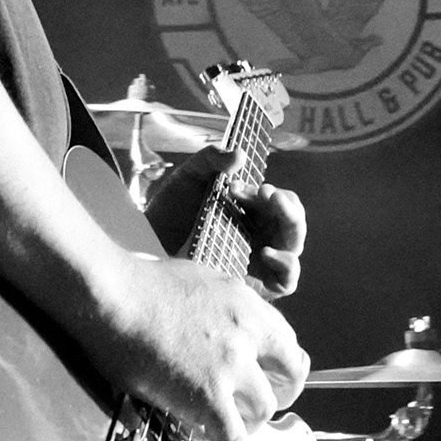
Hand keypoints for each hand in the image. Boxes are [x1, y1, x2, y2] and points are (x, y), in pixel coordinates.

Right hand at [84, 253, 309, 440]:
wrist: (114, 295)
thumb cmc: (142, 283)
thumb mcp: (202, 280)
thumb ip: (226, 305)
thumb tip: (224, 322)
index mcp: (248, 305)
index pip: (288, 343)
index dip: (278, 367)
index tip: (264, 378)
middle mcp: (249, 333)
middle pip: (291, 376)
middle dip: (277, 395)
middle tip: (253, 407)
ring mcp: (231, 365)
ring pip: (264, 409)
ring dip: (248, 422)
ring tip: (224, 427)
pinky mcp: (207, 395)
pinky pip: (234, 436)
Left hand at [145, 147, 305, 298]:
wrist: (146, 246)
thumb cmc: (170, 212)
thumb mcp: (189, 177)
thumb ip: (212, 159)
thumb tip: (239, 154)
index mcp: (252, 211)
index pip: (277, 200)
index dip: (268, 191)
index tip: (239, 186)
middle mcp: (260, 235)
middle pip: (292, 220)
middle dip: (286, 203)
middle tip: (267, 193)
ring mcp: (259, 261)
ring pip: (294, 246)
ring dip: (291, 224)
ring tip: (274, 208)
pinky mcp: (255, 286)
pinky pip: (287, 281)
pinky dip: (286, 265)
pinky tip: (267, 252)